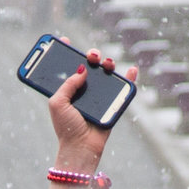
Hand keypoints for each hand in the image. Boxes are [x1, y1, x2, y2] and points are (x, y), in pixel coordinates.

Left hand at [46, 52, 131, 171]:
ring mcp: (98, 96)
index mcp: (67, 90)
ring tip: (106, 64)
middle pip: (89, 66)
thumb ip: (67, 84)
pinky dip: (129, 77)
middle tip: (90, 57)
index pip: (67, 67)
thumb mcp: (57, 103)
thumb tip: (81, 70)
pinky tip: (131, 69)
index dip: (66, 53)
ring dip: (107, 63)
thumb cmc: (66, 127)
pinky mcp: (112, 103)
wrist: (80, 147)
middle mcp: (83, 90)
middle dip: (90, 56)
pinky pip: (123, 88)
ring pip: (105, 73)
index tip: (65, 40)